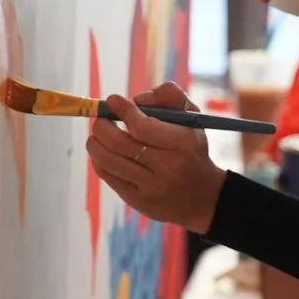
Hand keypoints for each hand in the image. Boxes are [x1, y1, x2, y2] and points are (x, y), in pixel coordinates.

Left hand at [87, 83, 225, 232]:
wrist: (203, 198)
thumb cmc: (192, 151)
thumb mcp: (192, 119)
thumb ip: (170, 96)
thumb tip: (138, 99)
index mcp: (183, 144)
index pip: (143, 126)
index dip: (123, 111)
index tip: (113, 100)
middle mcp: (168, 168)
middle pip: (119, 143)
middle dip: (102, 126)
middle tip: (101, 119)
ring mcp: (152, 188)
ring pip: (108, 160)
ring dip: (95, 142)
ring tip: (97, 134)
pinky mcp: (139, 201)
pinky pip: (108, 176)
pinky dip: (99, 160)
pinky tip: (103, 152)